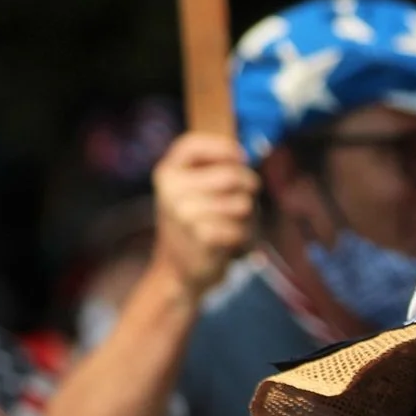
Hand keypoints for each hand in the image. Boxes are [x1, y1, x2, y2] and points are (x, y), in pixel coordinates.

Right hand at [149, 132, 258, 297]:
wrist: (177, 271)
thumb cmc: (193, 226)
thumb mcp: (190, 192)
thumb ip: (211, 169)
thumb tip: (248, 152)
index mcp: (167, 173)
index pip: (193, 145)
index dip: (224, 146)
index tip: (242, 156)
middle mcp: (172, 189)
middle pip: (233, 175)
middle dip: (248, 187)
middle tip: (243, 202)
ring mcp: (185, 212)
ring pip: (243, 202)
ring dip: (248, 216)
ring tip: (231, 225)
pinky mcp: (203, 235)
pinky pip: (243, 227)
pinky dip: (244, 236)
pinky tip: (229, 242)